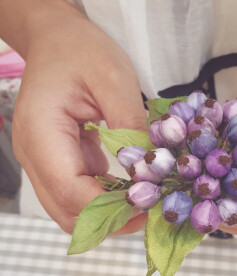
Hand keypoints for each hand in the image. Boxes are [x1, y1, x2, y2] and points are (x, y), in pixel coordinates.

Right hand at [10, 3, 147, 233]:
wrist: (57, 42)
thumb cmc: (81, 53)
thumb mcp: (114, 78)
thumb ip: (130, 123)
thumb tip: (147, 168)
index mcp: (40, 132)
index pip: (70, 189)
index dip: (109, 206)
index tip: (148, 204)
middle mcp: (33, 155)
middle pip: (66, 210)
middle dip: (109, 218)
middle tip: (149, 210)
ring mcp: (42, 162)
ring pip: (70, 209)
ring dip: (107, 213)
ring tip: (143, 202)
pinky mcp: (56, 163)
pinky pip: (77, 194)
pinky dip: (103, 199)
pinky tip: (130, 189)